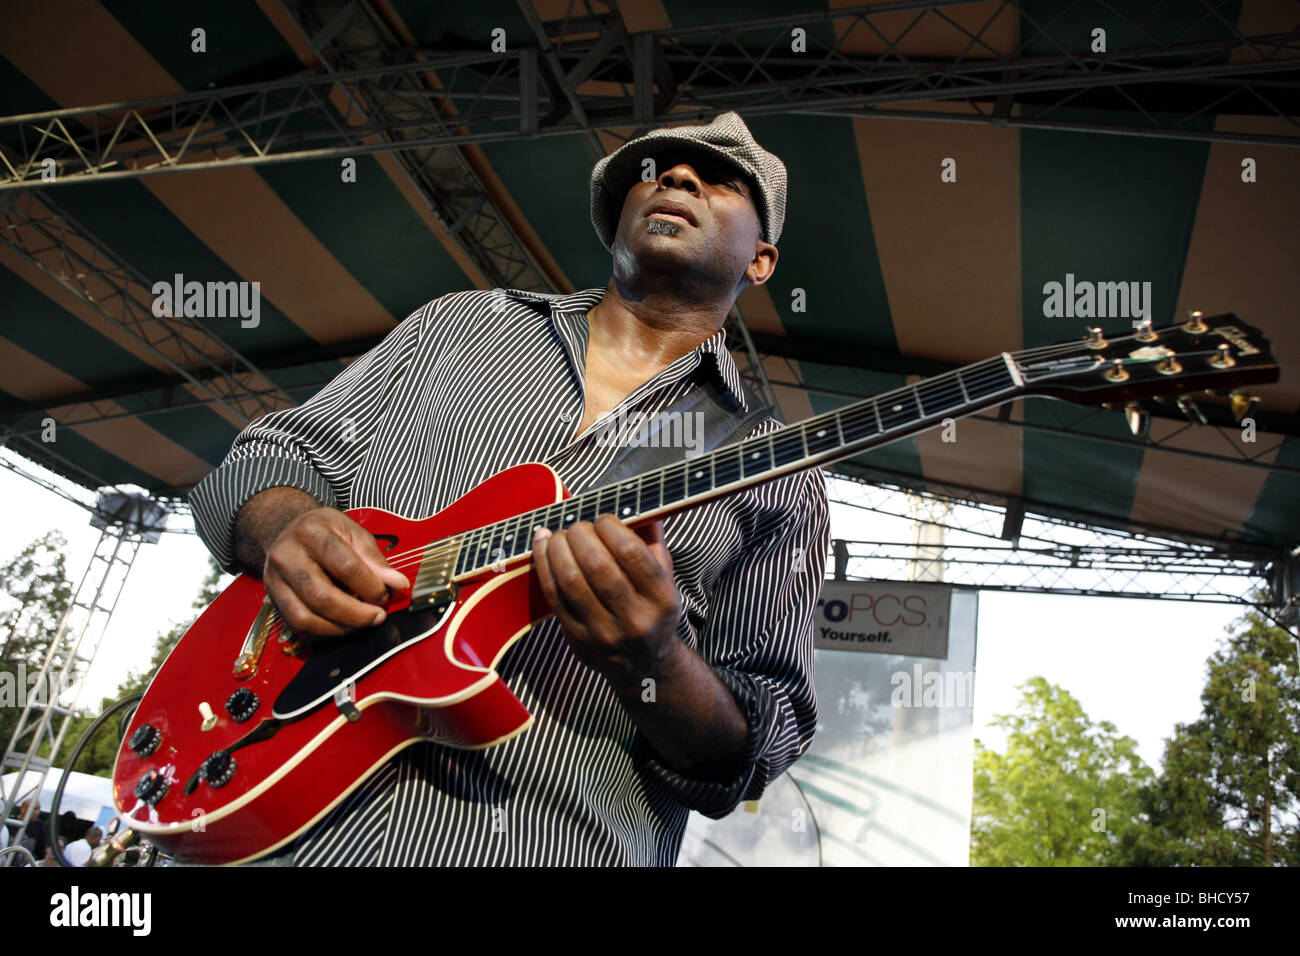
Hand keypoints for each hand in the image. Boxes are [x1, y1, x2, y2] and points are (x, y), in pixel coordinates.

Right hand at [262, 507, 409, 639]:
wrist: (289, 531)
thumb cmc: (325, 532)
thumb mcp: (352, 532)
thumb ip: (374, 558)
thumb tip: (397, 584)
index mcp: (310, 532)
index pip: (344, 566)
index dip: (369, 586)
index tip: (385, 596)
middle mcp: (286, 556)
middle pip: (321, 596)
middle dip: (355, 614)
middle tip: (377, 617)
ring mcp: (275, 580)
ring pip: (305, 618)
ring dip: (339, 629)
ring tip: (362, 624)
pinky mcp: (273, 600)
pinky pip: (297, 627)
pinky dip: (323, 633)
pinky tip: (342, 627)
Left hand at [531, 514, 682, 687]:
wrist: (643, 669)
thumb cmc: (653, 614)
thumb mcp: (666, 582)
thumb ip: (653, 544)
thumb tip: (640, 506)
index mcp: (662, 600)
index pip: (631, 554)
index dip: (611, 527)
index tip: (603, 519)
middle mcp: (634, 619)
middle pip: (597, 565)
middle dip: (581, 535)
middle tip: (578, 525)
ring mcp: (603, 632)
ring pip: (571, 580)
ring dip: (558, 547)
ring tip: (559, 534)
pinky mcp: (577, 638)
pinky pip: (553, 595)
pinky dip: (544, 565)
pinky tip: (543, 546)